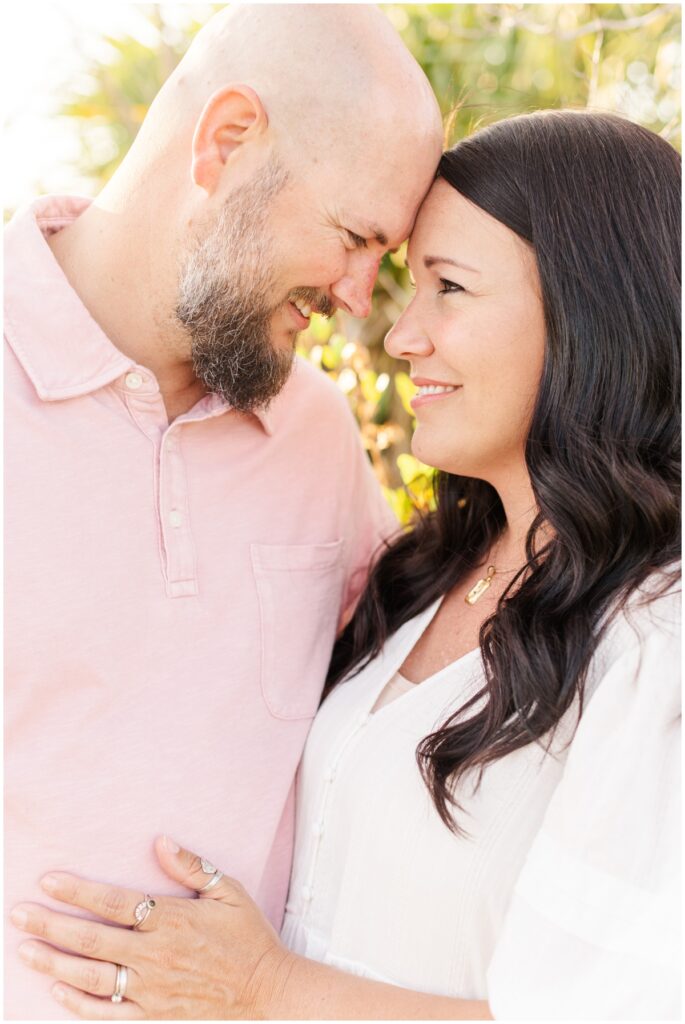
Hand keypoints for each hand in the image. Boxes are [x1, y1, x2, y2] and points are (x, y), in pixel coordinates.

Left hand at [11, 837, 293, 1018]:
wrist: (268, 995)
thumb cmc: (249, 940)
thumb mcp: (229, 893)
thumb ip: (192, 866)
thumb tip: (161, 841)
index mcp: (172, 920)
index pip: (114, 902)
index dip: (78, 891)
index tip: (48, 880)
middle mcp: (156, 956)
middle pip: (91, 940)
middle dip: (50, 925)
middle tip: (19, 914)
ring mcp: (152, 991)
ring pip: (90, 978)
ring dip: (53, 964)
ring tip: (26, 951)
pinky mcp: (154, 1018)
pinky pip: (107, 1014)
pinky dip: (78, 1004)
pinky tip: (57, 991)